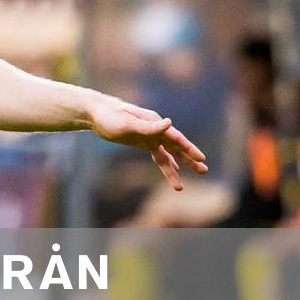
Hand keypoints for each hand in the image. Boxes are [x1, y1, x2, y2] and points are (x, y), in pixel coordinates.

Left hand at [88, 96, 208, 190]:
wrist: (95, 113)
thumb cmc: (110, 116)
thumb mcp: (127, 123)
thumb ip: (148, 126)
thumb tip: (169, 123)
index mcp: (155, 122)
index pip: (176, 138)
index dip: (189, 148)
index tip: (201, 158)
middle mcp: (156, 129)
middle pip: (176, 147)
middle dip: (190, 159)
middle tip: (204, 170)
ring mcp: (149, 136)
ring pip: (167, 154)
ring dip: (177, 166)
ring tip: (181, 186)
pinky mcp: (142, 141)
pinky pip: (158, 154)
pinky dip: (166, 162)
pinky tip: (173, 170)